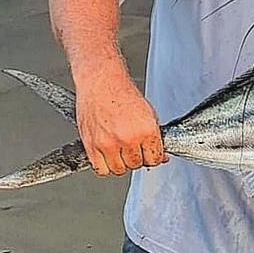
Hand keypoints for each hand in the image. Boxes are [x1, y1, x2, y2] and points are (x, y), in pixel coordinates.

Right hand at [74, 60, 167, 176]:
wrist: (102, 82)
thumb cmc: (123, 94)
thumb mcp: (148, 114)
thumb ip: (155, 138)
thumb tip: (162, 157)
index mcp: (146, 130)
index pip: (155, 159)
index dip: (153, 158)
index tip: (150, 155)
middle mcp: (128, 138)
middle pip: (137, 165)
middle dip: (138, 159)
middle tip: (134, 149)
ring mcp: (108, 143)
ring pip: (119, 170)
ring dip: (122, 163)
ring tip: (121, 151)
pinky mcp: (92, 145)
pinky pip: (101, 169)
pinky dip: (106, 166)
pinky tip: (109, 156)